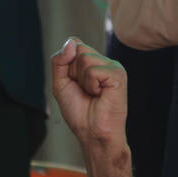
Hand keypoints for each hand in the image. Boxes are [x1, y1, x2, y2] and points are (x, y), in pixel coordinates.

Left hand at [51, 37, 126, 151]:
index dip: (67, 63)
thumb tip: (71, 43)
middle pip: (78, 49)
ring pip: (84, 58)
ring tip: (93, 94)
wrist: (92, 133)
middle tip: (84, 91)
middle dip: (73, 72)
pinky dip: (90, 86)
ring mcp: (113, 66)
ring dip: (82, 81)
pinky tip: (99, 95)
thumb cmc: (79, 113)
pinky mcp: (118, 74)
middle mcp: (104, 61)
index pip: (74, 44)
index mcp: (93, 62)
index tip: (74, 84)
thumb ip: (59, 61)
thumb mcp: (60, 84)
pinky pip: (93, 71)